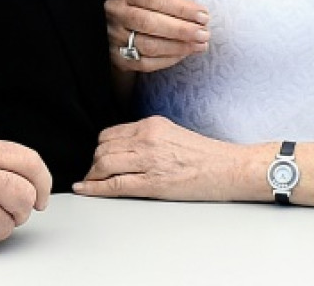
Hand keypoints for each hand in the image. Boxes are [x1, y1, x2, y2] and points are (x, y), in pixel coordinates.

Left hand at [73, 115, 255, 200]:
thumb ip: (147, 137)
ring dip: (92, 175)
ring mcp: (149, 160)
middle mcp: (147, 139)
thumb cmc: (205, 155)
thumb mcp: (172, 134)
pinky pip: (115, 184)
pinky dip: (95, 188)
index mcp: (151, 125)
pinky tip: (85, 188)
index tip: (97, 157)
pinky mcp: (153, 182)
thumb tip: (124, 149)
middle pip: (103, 148)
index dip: (99, 148)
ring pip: (104, 164)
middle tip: (91, 173)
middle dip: (93, 162)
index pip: (110, 134)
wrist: (228, 168)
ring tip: (89, 182)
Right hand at [106, 0, 209, 72]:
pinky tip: (184, 54)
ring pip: (149, 46)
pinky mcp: (117, 58)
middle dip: (182, 30)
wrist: (114, 25)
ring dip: (179, 47)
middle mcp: (115, 13)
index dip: (181, 8)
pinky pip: (146, 63)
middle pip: (150, 23)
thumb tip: (200, 15)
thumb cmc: (141, 5)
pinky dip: (169, 59)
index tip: (203, 16)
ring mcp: (114, 37)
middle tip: (204, 34)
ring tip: (199, 45)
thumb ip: (173, 0)